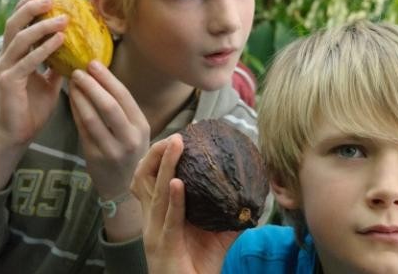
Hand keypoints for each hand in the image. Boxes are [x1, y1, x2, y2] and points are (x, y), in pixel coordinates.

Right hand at [0, 0, 65, 147]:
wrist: (17, 136)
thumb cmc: (32, 110)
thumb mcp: (48, 84)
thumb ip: (55, 67)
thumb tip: (72, 54)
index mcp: (13, 58)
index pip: (18, 28)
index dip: (28, 11)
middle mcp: (5, 60)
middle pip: (14, 26)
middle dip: (31, 10)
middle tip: (49, 0)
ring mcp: (4, 70)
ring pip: (20, 40)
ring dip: (42, 27)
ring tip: (62, 19)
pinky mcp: (8, 82)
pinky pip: (27, 61)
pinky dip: (44, 49)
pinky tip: (60, 41)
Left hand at [69, 62, 149, 240]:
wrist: (122, 186)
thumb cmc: (127, 151)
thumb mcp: (134, 131)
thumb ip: (122, 109)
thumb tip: (101, 77)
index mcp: (142, 126)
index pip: (124, 97)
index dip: (107, 78)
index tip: (93, 63)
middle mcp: (130, 138)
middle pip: (110, 106)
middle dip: (92, 85)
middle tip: (78, 70)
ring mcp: (112, 149)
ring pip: (93, 118)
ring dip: (80, 97)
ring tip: (71, 82)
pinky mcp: (95, 157)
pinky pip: (82, 130)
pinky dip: (75, 112)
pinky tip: (70, 99)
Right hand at [132, 135, 238, 273]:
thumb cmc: (198, 266)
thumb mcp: (216, 234)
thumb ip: (229, 215)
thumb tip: (253, 196)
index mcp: (159, 214)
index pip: (150, 179)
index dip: (159, 157)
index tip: (179, 137)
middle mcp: (152, 219)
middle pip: (144, 179)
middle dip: (156, 154)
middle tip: (176, 136)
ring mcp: (155, 232)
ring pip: (155, 193)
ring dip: (165, 166)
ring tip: (175, 144)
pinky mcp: (164, 245)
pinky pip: (168, 219)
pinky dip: (174, 200)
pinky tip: (178, 184)